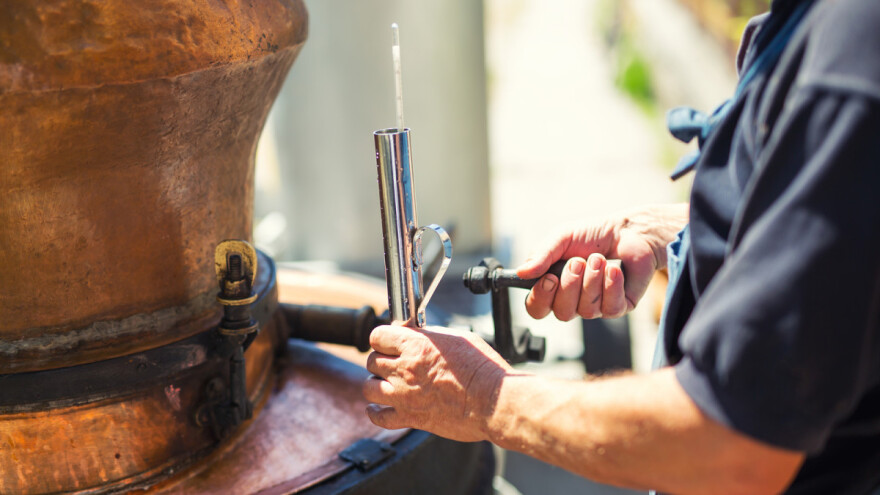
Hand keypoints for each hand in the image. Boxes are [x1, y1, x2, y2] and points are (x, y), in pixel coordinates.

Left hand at [362, 324, 514, 441]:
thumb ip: (431, 337)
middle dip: (381, 360)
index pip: (378, 336)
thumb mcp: (458, 338)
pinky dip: (376, 412)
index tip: (389, 342)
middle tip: (393, 364)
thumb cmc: (482, 369)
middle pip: (372, 361)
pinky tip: (379, 407)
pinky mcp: (411, 418)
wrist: (493, 402)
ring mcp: (405, 395)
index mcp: (416, 345)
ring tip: (388, 384)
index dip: (383, 338)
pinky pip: (379, 417)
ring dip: (377, 384)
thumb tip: (419, 336)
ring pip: (369, 388)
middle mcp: (405, 369)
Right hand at [516, 204, 687, 320]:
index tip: (549, 279)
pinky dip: (611, 285)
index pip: (536, 308)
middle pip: (562, 313)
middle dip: (570, 285)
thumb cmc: (592, 235)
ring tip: (599, 258)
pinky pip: (610, 308)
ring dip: (593, 280)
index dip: (540, 299)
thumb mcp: (562, 237)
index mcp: (552, 286)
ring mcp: (594, 307)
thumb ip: (541, 254)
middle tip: (579, 261)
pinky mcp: (618, 307)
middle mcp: (571, 301)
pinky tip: (615, 269)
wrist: (629, 231)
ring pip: (587, 310)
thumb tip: (521, 272)